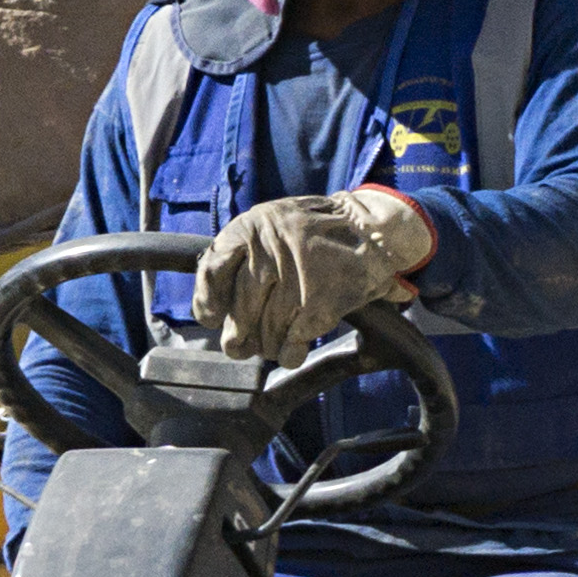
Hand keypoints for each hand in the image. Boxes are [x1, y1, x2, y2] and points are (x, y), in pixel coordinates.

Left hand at [197, 187, 435, 361]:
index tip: (213, 318)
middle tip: (239, 346)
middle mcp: (269, 250)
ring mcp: (296, 277)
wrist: (370, 228)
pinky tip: (291, 352)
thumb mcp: (271, 223)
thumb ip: (242, 254)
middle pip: (240, 310)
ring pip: (267, 330)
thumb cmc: (314, 232)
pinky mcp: (320, 302)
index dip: (207, 301)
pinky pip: (293, 340)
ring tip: (271, 346)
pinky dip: (290, 352)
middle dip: (238, 335)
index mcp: (251, 227)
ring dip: (267, 346)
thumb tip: (214, 309)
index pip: (212, 271)